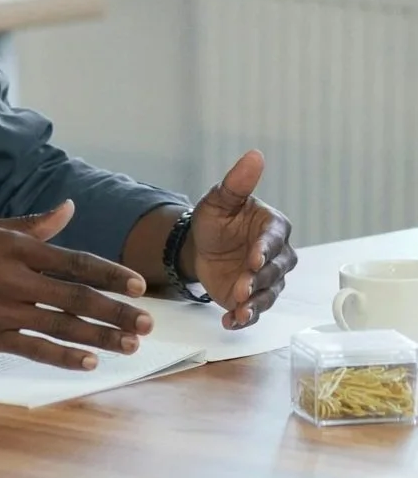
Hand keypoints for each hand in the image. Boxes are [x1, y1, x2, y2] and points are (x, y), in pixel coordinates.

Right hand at [0, 201, 153, 369]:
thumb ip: (31, 225)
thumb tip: (68, 208)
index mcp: (12, 248)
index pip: (73, 260)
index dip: (108, 273)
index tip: (136, 284)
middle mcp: (11, 279)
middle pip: (75, 297)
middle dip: (116, 311)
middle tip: (148, 322)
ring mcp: (0, 312)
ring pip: (62, 326)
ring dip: (100, 337)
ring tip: (130, 345)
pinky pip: (34, 349)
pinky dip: (64, 356)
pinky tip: (89, 361)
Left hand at [187, 150, 296, 329]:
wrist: (200, 245)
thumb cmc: (215, 218)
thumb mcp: (219, 200)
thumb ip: (236, 182)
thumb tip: (255, 155)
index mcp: (273, 227)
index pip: (274, 240)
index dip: (265, 250)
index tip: (254, 259)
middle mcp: (277, 255)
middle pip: (275, 271)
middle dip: (258, 281)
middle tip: (240, 288)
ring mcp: (267, 279)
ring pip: (268, 294)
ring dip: (254, 304)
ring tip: (239, 311)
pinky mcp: (254, 298)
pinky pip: (254, 310)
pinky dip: (243, 318)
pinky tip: (230, 322)